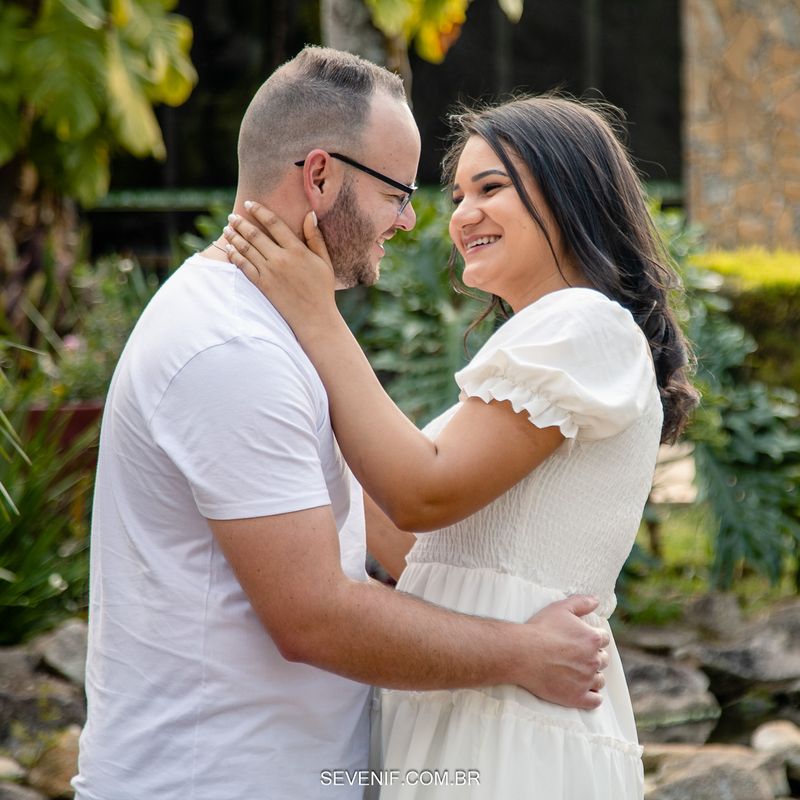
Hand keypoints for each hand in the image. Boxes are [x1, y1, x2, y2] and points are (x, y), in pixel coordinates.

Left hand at [223, 201, 336, 334]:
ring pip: (246, 249)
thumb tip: (309, 214)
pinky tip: (229, 249)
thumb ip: (315, 237)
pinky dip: (235, 256)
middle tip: (232, 216)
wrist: (315, 318)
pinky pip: (244, 267)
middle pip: (255, 235)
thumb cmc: (322, 289)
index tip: (250, 204)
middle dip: (241, 223)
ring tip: (227, 229)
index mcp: (297, 250)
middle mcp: (281, 259)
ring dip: (234, 237)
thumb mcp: (324, 261)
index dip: (259, 211)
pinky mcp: (263, 285)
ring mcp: (270, 273)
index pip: (274, 223)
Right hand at [516, 595, 610, 709]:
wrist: (522, 653)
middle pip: (603, 659)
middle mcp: (593, 660)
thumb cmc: (540, 629)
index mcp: (592, 639)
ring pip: (600, 680)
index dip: (593, 638)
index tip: (581, 639)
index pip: (603, 639)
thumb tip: (597, 600)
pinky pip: (594, 701)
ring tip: (578, 673)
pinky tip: (584, 691)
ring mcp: (586, 680)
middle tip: (577, 655)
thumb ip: (582, 602)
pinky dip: (592, 697)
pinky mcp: (577, 697)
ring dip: (593, 676)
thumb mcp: (561, 608)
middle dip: (593, 657)